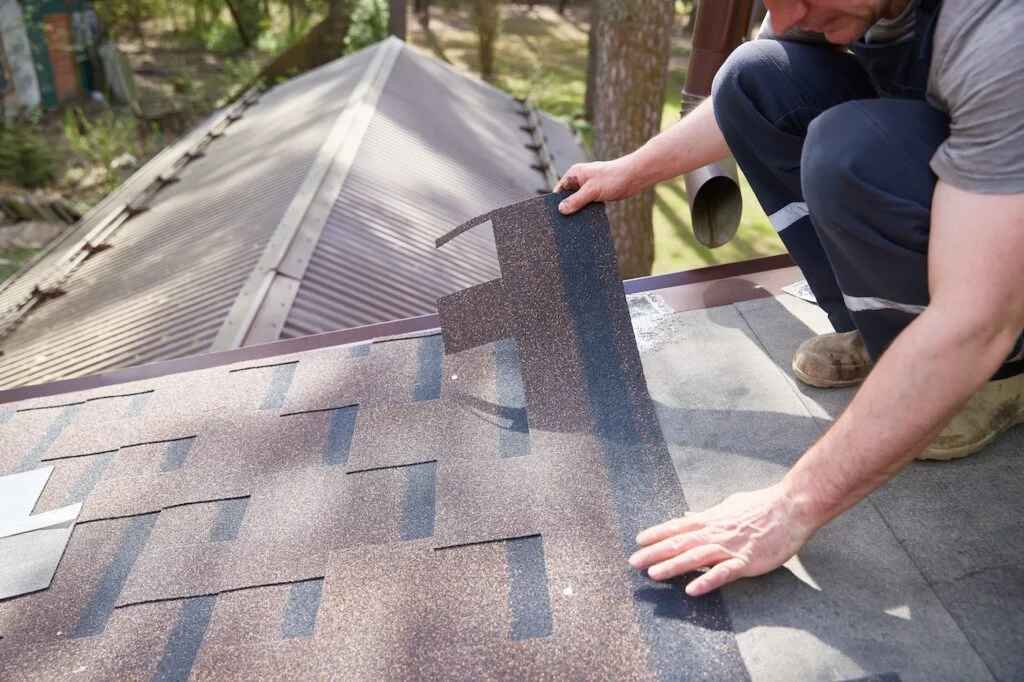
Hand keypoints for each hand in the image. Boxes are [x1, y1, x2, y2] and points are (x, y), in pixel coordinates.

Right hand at [554, 157, 641, 214]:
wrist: (633, 177)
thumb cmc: (613, 178)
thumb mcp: (591, 190)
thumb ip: (576, 200)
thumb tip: (561, 209)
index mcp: (575, 174)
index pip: (560, 189)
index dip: (556, 202)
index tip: (554, 215)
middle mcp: (580, 180)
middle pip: (568, 196)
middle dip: (567, 207)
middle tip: (564, 222)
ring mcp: (588, 187)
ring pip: (578, 202)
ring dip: (578, 210)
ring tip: (574, 223)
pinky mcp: (596, 194)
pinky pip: (587, 204)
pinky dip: (586, 211)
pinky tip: (585, 220)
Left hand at [628, 485, 816, 596]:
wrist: (792, 507)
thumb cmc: (763, 505)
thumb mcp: (730, 504)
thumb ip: (708, 513)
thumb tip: (689, 515)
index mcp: (712, 519)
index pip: (678, 525)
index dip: (657, 533)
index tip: (638, 540)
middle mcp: (716, 532)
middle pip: (680, 542)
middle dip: (655, 552)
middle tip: (633, 561)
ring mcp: (730, 546)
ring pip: (695, 557)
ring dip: (672, 566)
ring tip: (653, 574)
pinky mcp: (746, 560)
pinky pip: (723, 573)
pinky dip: (706, 580)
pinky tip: (691, 590)